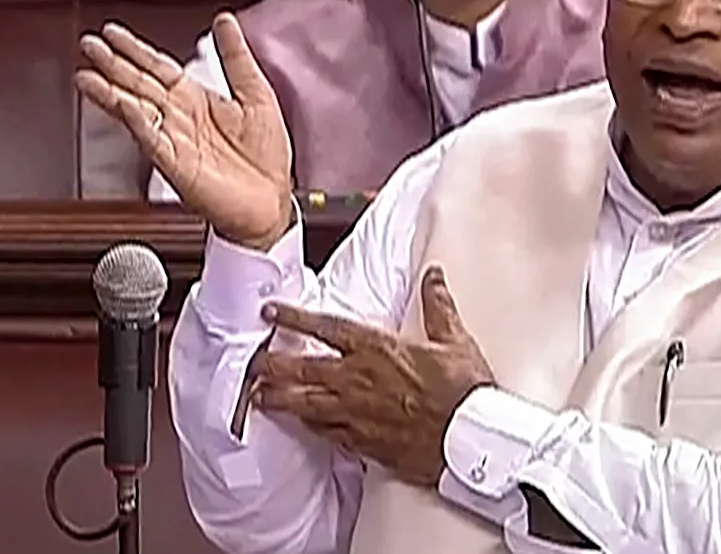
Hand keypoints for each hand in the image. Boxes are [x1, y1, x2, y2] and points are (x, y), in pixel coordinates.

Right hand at [75, 15, 292, 248]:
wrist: (271, 200)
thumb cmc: (265, 156)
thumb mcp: (256, 94)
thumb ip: (236, 57)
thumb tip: (225, 21)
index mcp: (197, 99)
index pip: (158, 67)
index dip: (135, 49)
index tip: (112, 33)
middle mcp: (180, 117)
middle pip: (139, 84)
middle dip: (113, 64)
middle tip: (89, 45)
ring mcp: (174, 139)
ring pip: (135, 110)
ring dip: (110, 93)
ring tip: (87, 77)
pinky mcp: (175, 163)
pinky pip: (152, 139)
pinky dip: (138, 122)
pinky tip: (124, 106)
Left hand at [254, 267, 494, 486]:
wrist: (468, 438)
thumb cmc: (463, 391)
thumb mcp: (454, 340)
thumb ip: (437, 305)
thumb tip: (433, 276)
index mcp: (379, 350)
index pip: (327, 328)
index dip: (295, 317)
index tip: (272, 311)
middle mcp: (359, 381)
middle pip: (302, 369)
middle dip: (271, 365)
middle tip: (252, 362)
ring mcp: (356, 414)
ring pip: (304, 405)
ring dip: (278, 400)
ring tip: (258, 398)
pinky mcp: (362, 443)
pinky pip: (325, 434)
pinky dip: (308, 428)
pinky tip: (300, 426)